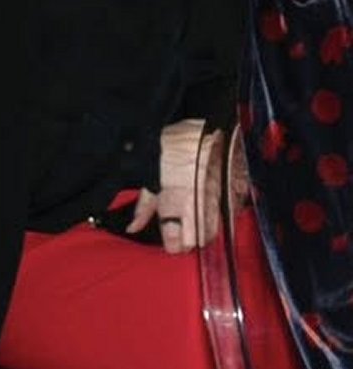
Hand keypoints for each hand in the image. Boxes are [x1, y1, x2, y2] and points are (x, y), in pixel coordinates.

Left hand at [123, 122, 215, 253]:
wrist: (207, 124)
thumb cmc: (177, 143)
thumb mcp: (151, 172)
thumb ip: (144, 205)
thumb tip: (134, 226)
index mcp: (175, 203)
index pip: (176, 243)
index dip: (172, 244)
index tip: (169, 241)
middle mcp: (197, 205)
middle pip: (197, 242)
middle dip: (188, 240)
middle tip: (181, 231)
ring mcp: (217, 199)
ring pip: (213, 231)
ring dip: (203, 230)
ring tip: (195, 220)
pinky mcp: (234, 190)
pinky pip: (228, 213)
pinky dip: (219, 214)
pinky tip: (211, 206)